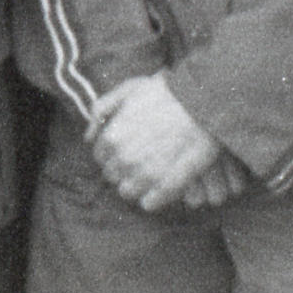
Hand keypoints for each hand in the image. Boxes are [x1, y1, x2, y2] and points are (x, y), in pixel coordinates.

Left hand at [85, 73, 233, 213]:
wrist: (204, 101)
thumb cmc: (168, 93)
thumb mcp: (128, 90)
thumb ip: (103, 109)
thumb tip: (88, 136)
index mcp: (112, 139)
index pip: (101, 158)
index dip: (112, 154)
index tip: (127, 149)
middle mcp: (124, 159)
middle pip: (113, 176)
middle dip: (123, 169)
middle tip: (142, 160)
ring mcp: (147, 174)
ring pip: (128, 192)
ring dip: (136, 185)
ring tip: (151, 174)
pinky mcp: (169, 184)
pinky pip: (150, 203)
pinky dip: (152, 200)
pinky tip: (159, 190)